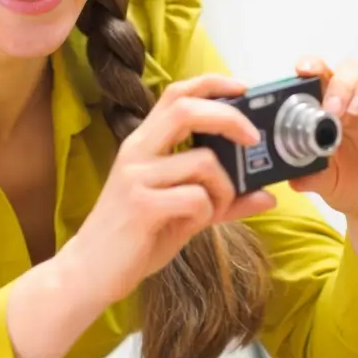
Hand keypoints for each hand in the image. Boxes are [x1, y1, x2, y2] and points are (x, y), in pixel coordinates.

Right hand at [62, 74, 275, 305]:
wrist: (90, 273)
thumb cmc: (137, 237)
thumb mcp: (184, 213)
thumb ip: (221, 199)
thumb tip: (267, 195)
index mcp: (145, 144)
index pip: (176, 94)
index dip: (211, 83)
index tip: (242, 87)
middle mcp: (138, 152)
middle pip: (186, 109)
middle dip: (229, 118)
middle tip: (253, 139)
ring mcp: (137, 178)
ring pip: (203, 162)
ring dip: (225, 187)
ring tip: (215, 209)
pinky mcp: (141, 206)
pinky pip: (197, 198)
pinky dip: (209, 212)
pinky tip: (193, 225)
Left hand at [291, 57, 357, 223]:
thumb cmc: (350, 184)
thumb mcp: (324, 182)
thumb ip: (309, 174)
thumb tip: (293, 176)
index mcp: (335, 106)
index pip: (324, 72)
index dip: (314, 64)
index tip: (304, 69)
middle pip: (355, 68)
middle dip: (341, 82)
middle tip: (332, 109)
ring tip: (356, 110)